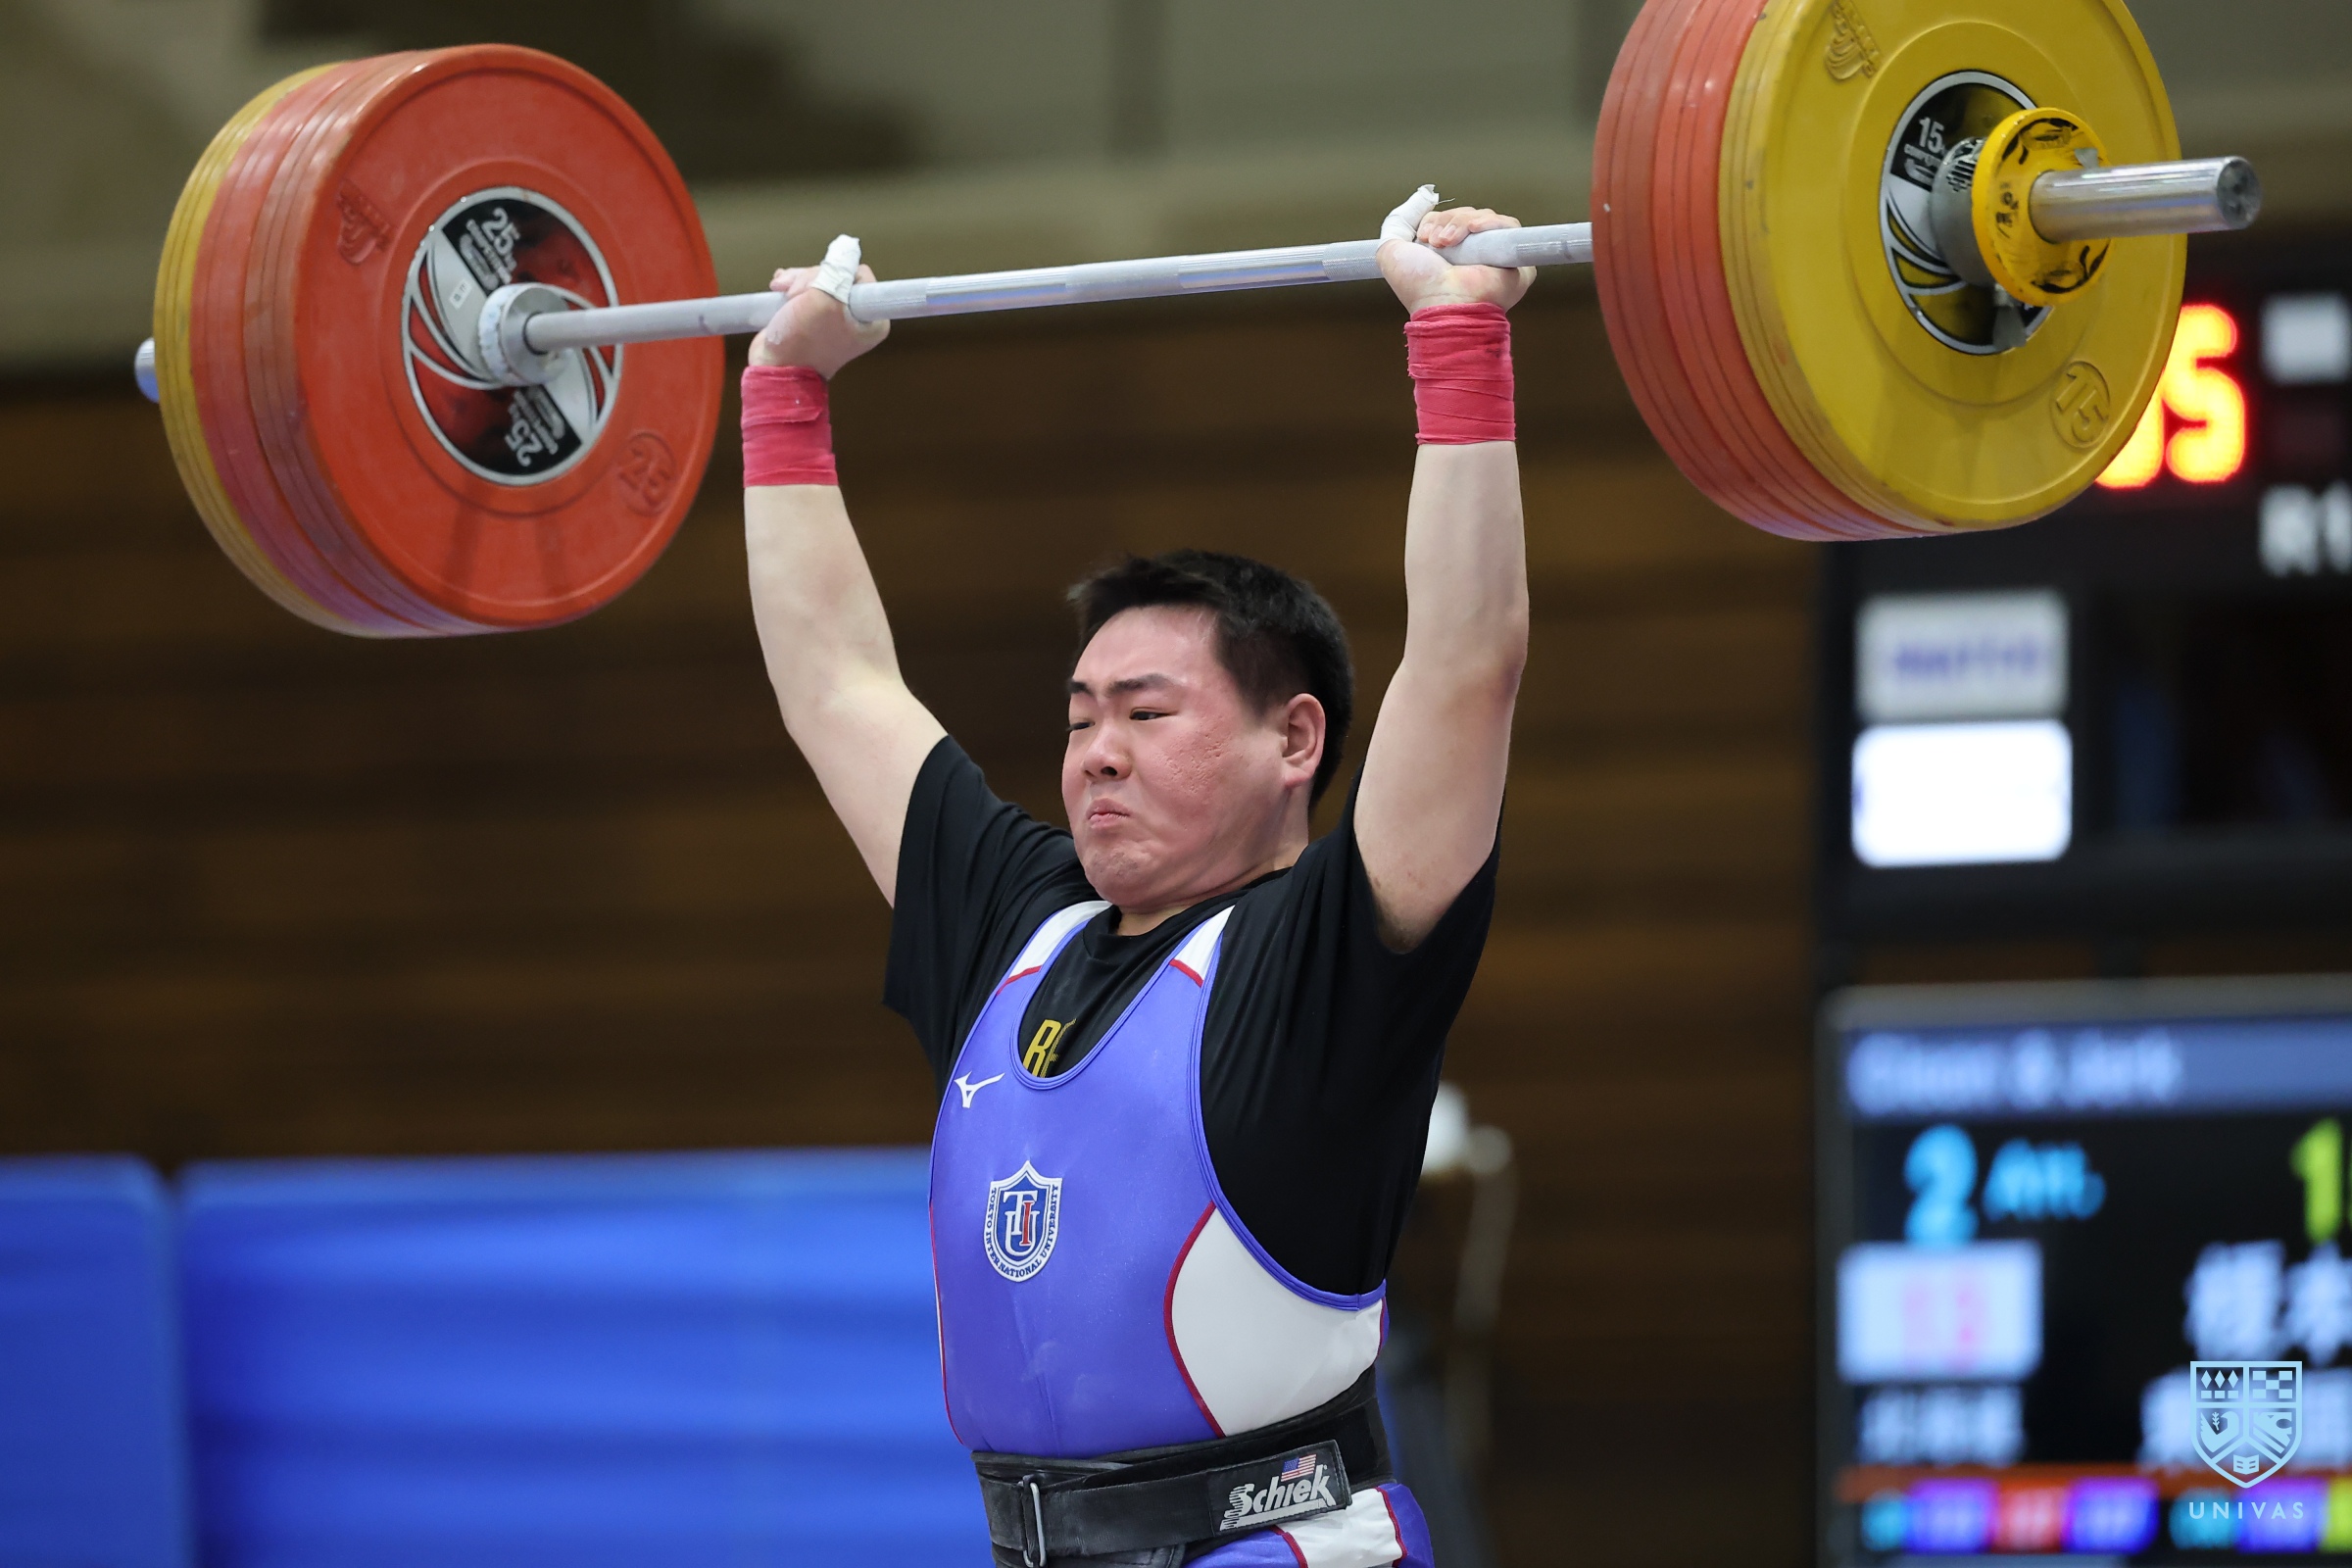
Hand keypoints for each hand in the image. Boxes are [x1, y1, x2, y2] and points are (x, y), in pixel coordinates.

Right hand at [748, 263, 888, 376]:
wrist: (776, 368)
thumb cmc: (803, 341)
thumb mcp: (825, 299)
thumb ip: (838, 271)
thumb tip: (847, 246)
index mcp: (872, 318)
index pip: (859, 274)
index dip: (835, 274)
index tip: (818, 288)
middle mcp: (857, 317)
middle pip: (836, 274)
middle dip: (810, 278)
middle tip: (794, 294)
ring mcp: (834, 316)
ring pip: (819, 279)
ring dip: (797, 281)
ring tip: (782, 293)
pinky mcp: (814, 316)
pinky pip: (807, 289)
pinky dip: (791, 286)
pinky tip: (778, 290)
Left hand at [1378, 206, 1533, 314]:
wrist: (1445, 303)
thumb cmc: (1420, 288)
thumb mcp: (1391, 250)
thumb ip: (1399, 221)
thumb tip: (1423, 197)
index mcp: (1446, 255)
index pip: (1447, 219)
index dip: (1436, 220)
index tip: (1424, 235)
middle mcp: (1470, 254)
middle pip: (1463, 214)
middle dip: (1446, 222)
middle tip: (1436, 242)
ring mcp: (1492, 253)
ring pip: (1481, 216)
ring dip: (1461, 223)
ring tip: (1449, 243)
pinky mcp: (1513, 254)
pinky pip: (1506, 223)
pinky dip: (1487, 222)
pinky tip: (1472, 232)